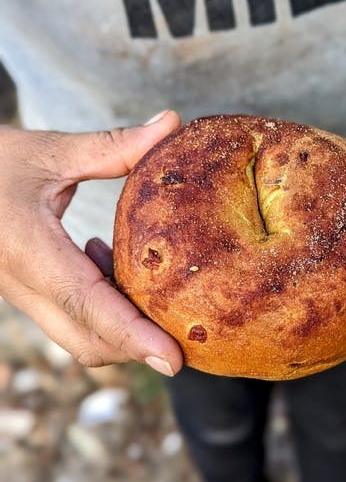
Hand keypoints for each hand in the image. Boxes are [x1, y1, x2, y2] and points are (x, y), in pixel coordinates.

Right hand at [0, 110, 183, 375]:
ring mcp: (22, 293)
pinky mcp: (27, 290)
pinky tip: (110, 262)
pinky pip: (70, 316)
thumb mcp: (51, 150)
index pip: (87, 304)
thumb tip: (173, 122)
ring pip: (78, 334)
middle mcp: (23, 284)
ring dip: (123, 325)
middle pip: (88, 339)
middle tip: (187, 329)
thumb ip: (114, 144)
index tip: (173, 359)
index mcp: (28, 250)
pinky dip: (103, 307)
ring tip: (153, 286)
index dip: (133, 335)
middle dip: (139, 344)